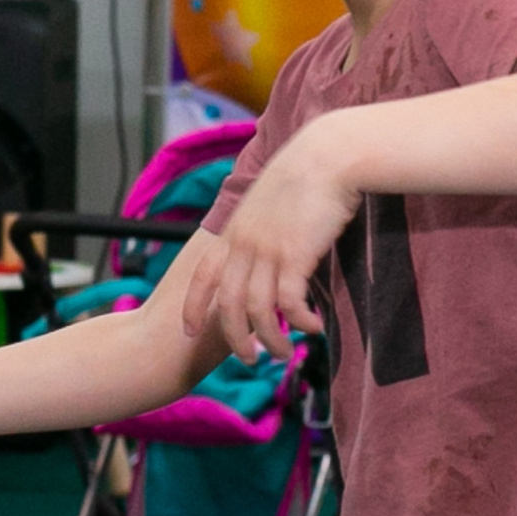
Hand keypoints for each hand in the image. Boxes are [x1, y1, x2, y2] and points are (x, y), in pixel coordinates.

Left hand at [180, 121, 353, 363]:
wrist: (327, 156)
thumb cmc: (304, 176)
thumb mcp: (267, 203)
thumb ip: (257, 228)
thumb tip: (262, 253)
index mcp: (233, 231)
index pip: (202, 275)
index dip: (193, 307)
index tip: (189, 332)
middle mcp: (244, 244)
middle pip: (228, 303)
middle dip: (235, 337)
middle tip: (249, 359)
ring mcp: (268, 250)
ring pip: (258, 309)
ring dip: (271, 338)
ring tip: (286, 353)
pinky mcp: (296, 255)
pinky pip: (290, 302)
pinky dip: (299, 321)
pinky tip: (313, 328)